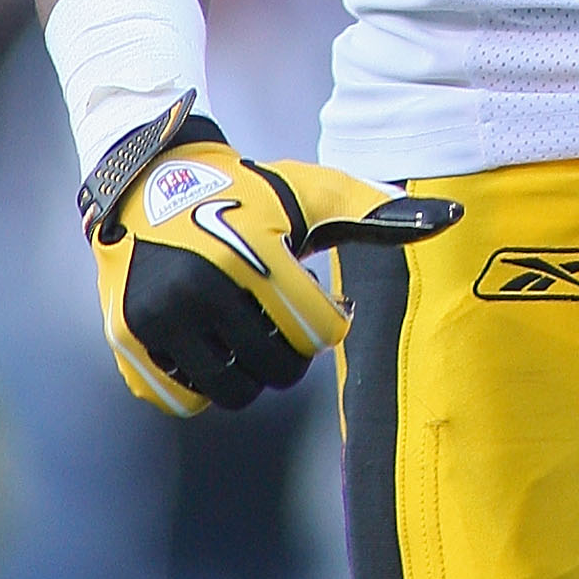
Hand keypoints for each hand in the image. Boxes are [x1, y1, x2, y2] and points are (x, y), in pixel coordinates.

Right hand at [81, 110, 460, 415]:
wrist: (147, 180)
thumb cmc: (248, 190)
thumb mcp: (313, 191)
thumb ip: (378, 210)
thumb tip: (452, 217)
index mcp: (253, 252)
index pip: (319, 334)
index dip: (329, 322)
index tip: (320, 303)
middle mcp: (200, 287)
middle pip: (278, 369)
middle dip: (291, 352)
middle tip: (281, 323)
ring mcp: (158, 316)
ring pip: (232, 392)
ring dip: (250, 373)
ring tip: (248, 335)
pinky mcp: (126, 338)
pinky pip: (183, 398)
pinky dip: (203, 382)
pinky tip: (209, 345)